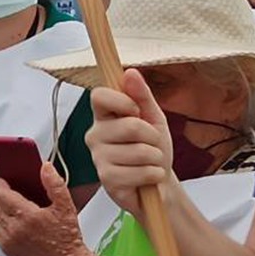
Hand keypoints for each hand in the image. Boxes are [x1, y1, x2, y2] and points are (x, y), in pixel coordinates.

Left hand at [0, 161, 91, 255]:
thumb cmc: (67, 235)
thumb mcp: (66, 206)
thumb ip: (55, 184)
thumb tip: (45, 167)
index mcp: (29, 216)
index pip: (3, 194)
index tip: (0, 178)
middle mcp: (16, 229)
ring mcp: (9, 241)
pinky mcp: (7, 249)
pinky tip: (0, 212)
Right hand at [86, 68, 175, 214]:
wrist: (159, 184)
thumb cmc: (153, 148)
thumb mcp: (153, 118)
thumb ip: (142, 95)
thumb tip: (131, 72)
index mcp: (103, 116)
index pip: (99, 96)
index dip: (122, 101)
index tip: (136, 111)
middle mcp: (95, 134)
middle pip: (130, 126)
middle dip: (152, 137)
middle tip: (152, 145)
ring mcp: (98, 157)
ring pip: (139, 151)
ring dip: (155, 158)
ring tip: (150, 163)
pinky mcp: (106, 179)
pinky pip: (139, 172)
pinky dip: (153, 174)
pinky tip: (147, 177)